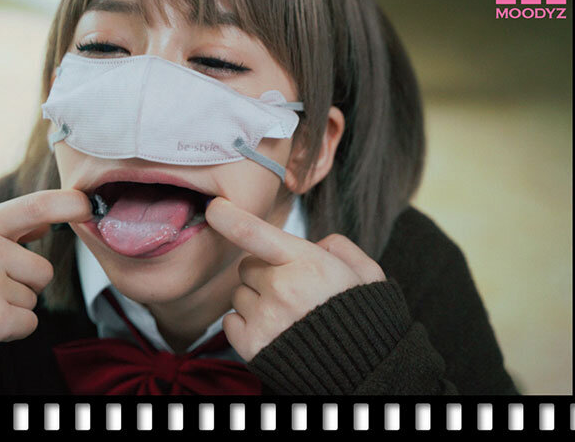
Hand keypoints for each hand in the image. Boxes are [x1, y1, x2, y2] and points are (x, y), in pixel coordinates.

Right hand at [0, 189, 92, 352]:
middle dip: (26, 281)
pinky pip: (29, 322)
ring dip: (14, 304)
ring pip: (34, 298)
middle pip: (44, 270)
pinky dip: (12, 326)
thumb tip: (52, 220)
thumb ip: (11, 226)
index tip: (86, 204)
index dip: (67, 204)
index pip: (35, 206)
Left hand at [205, 197, 385, 361]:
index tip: (214, 208)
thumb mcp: (365, 273)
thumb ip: (339, 248)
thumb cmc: (363, 318)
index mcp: (307, 263)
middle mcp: (281, 288)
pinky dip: (245, 325)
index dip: (229, 217)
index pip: (254, 232)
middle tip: (292, 291)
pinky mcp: (252, 346)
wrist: (364, 370)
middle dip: (264, 274)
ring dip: (256, 301)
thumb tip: (316, 245)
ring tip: (287, 316)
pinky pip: (230, 321)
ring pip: (239, 295)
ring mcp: (265, 318)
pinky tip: (273, 331)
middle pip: (247, 267)